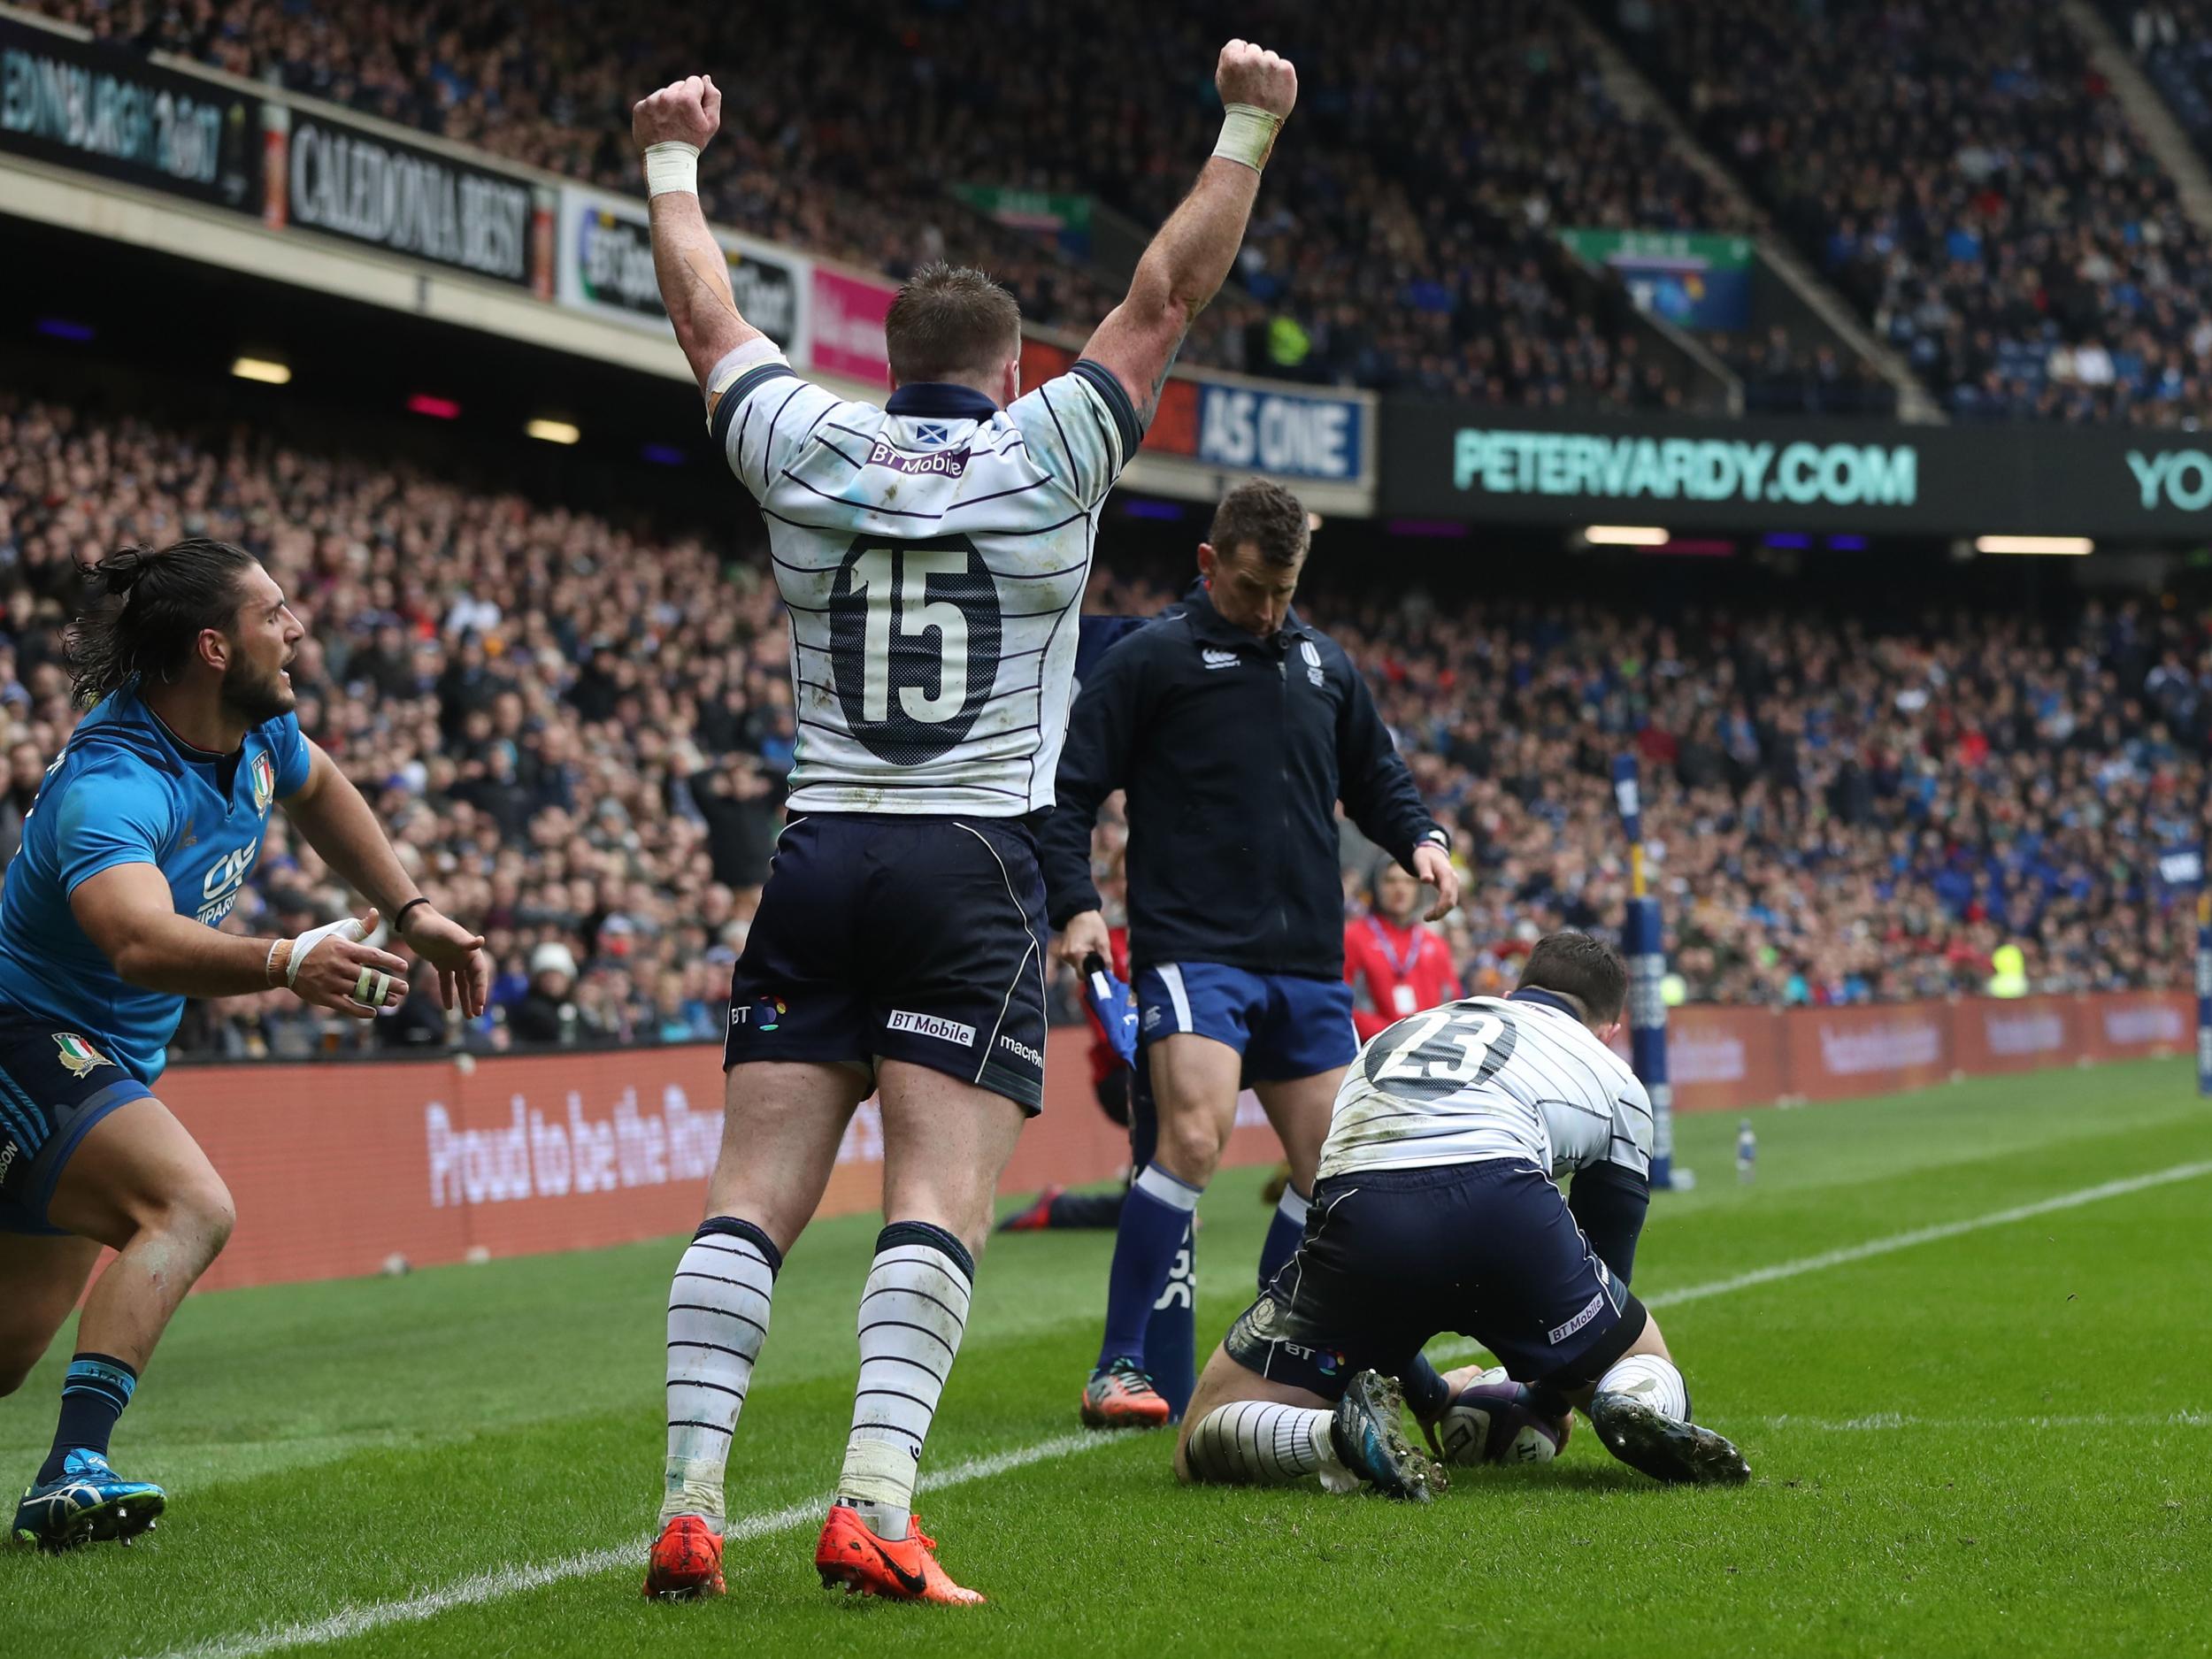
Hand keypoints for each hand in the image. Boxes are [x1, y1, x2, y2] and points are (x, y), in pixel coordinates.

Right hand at [290, 908, 410, 1020]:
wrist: (286, 962)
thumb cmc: (317, 945)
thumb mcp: (338, 933)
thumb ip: (360, 927)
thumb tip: (376, 912)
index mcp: (344, 949)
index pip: (373, 956)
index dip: (390, 962)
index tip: (404, 967)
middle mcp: (339, 966)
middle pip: (370, 977)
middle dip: (390, 984)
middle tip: (405, 988)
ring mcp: (331, 983)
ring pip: (360, 993)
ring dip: (380, 998)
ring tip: (395, 1001)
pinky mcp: (323, 997)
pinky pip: (346, 1006)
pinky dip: (360, 1011)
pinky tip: (373, 1012)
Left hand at [399, 903, 491, 1018]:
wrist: (414, 921)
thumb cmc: (432, 925)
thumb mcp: (447, 933)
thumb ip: (463, 940)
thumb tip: (481, 941)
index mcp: (470, 951)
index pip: (480, 974)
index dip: (481, 989)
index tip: (480, 1004)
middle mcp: (464, 957)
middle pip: (474, 981)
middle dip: (476, 998)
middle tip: (477, 1015)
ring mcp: (453, 961)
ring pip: (462, 985)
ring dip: (465, 1000)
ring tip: (468, 1017)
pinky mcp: (441, 964)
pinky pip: (446, 982)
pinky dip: (447, 994)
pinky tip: (448, 1007)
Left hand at [632, 74, 721, 154]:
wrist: (667, 162)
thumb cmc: (692, 143)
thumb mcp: (711, 123)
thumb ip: (713, 97)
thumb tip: (706, 78)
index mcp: (686, 98)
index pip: (695, 81)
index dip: (698, 96)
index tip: (694, 111)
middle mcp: (667, 96)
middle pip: (678, 86)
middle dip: (682, 98)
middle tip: (682, 120)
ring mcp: (651, 102)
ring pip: (664, 93)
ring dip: (668, 104)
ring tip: (670, 124)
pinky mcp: (639, 108)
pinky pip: (650, 102)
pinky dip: (655, 111)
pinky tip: (659, 125)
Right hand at [1053, 909, 1110, 970]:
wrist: (1079, 912)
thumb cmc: (1093, 925)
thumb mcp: (1103, 942)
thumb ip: (1106, 959)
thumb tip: (1109, 973)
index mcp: (1076, 953)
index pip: (1083, 975)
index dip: (1094, 975)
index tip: (1101, 971)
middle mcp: (1067, 956)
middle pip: (1080, 972)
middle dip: (1090, 968)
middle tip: (1098, 957)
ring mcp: (1063, 954)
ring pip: (1077, 967)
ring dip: (1085, 962)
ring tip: (1091, 949)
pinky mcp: (1063, 952)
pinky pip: (1073, 961)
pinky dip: (1080, 958)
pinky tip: (1085, 948)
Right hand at [1216, 39, 1296, 119]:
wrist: (1254, 124)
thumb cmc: (1236, 103)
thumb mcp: (1223, 80)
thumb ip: (1229, 59)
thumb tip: (1242, 44)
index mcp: (1232, 59)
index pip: (1237, 44)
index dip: (1239, 58)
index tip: (1241, 73)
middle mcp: (1252, 58)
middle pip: (1254, 50)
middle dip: (1253, 64)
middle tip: (1252, 85)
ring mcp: (1271, 63)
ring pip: (1270, 57)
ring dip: (1268, 69)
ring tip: (1263, 90)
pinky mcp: (1286, 69)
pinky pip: (1283, 66)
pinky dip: (1281, 77)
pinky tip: (1274, 91)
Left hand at [1413, 842, 1459, 920]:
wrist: (1432, 851)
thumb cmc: (1425, 856)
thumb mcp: (1421, 860)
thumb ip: (1424, 871)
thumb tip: (1426, 880)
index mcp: (1446, 873)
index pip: (1447, 893)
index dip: (1440, 906)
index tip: (1429, 916)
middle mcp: (1453, 879)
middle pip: (1451, 901)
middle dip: (1440, 912)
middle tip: (1426, 918)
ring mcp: (1454, 883)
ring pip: (1452, 902)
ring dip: (1442, 912)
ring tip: (1427, 917)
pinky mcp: (1451, 887)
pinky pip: (1450, 900)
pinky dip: (1443, 908)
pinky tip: (1433, 913)